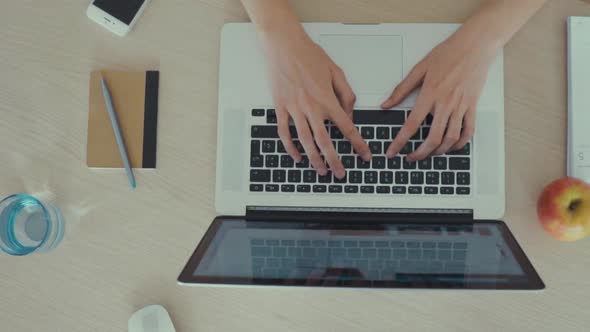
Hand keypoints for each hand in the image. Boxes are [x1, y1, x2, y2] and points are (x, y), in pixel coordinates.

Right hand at [260, 24, 370, 177]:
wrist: (284, 45)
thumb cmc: (309, 55)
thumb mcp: (336, 72)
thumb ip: (346, 95)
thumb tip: (349, 115)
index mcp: (327, 98)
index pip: (347, 127)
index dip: (358, 144)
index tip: (364, 155)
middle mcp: (311, 107)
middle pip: (325, 141)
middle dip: (334, 160)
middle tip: (340, 174)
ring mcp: (294, 109)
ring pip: (305, 141)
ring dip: (314, 159)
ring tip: (321, 171)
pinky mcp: (280, 107)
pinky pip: (284, 133)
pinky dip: (290, 147)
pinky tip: (298, 157)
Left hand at [381, 32, 496, 160]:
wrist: (475, 45)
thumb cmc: (448, 53)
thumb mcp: (419, 68)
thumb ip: (401, 89)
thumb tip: (386, 104)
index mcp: (429, 94)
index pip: (411, 124)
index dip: (399, 142)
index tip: (392, 152)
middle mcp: (446, 103)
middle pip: (432, 138)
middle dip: (420, 154)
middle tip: (411, 158)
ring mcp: (461, 106)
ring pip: (451, 138)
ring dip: (439, 151)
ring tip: (429, 154)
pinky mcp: (472, 106)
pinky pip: (468, 131)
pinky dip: (460, 143)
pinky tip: (452, 147)